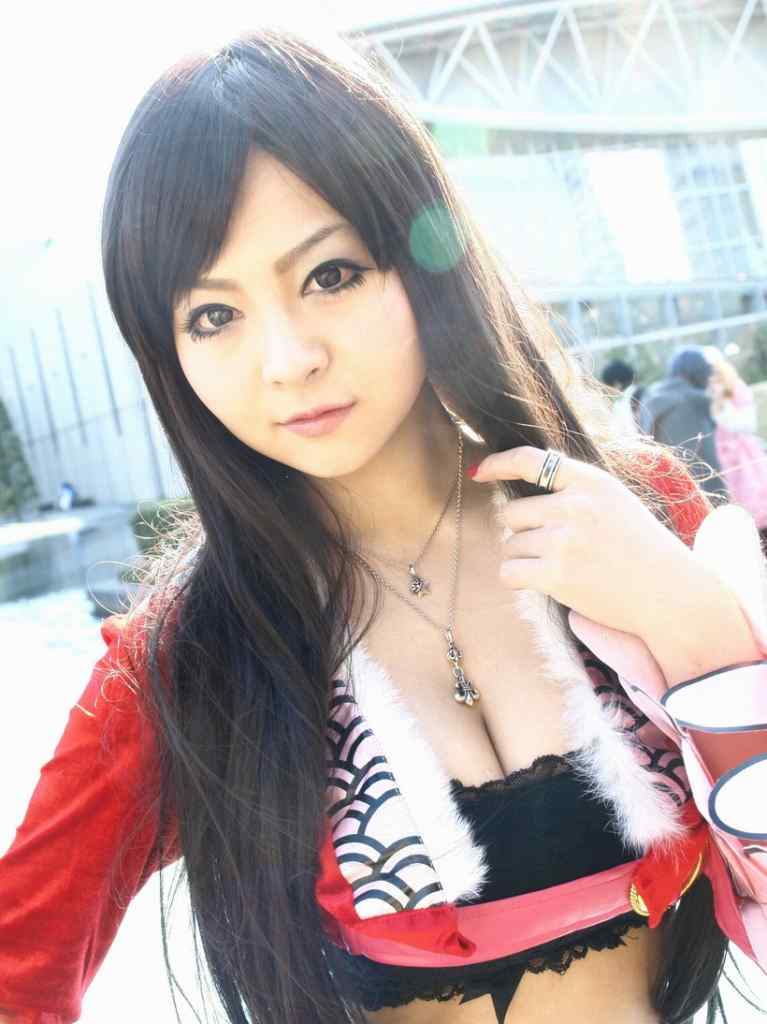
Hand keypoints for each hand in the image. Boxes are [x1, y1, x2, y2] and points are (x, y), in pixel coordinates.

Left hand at [470, 446, 707, 641]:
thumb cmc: (641, 548)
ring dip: (524, 559)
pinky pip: (509, 572)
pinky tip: (541, 582)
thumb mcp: (616, 500)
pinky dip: (517, 579)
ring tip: (559, 568)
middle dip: (522, 532)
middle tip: (550, 548)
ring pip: (510, 545)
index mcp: (590, 482)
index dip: (498, 464)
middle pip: (512, 513)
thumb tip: (526, 480)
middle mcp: (574, 506)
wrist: (668, 593)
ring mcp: (563, 541)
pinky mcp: (556, 575)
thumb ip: (576, 488)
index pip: (530, 460)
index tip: (480, 473)